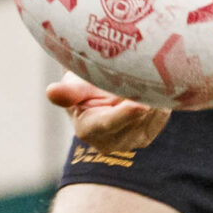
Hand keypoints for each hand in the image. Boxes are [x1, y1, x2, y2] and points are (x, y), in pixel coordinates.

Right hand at [48, 75, 170, 153]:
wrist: (100, 96)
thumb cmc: (84, 86)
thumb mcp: (75, 85)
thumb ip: (68, 91)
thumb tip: (51, 92)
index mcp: (89, 130)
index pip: (109, 123)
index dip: (124, 114)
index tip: (139, 104)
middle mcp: (111, 142)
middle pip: (136, 118)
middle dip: (144, 95)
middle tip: (149, 70)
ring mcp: (132, 141)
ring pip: (151, 114)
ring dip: (152, 94)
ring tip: (145, 73)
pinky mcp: (149, 135)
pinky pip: (161, 113)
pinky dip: (159, 98)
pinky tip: (152, 85)